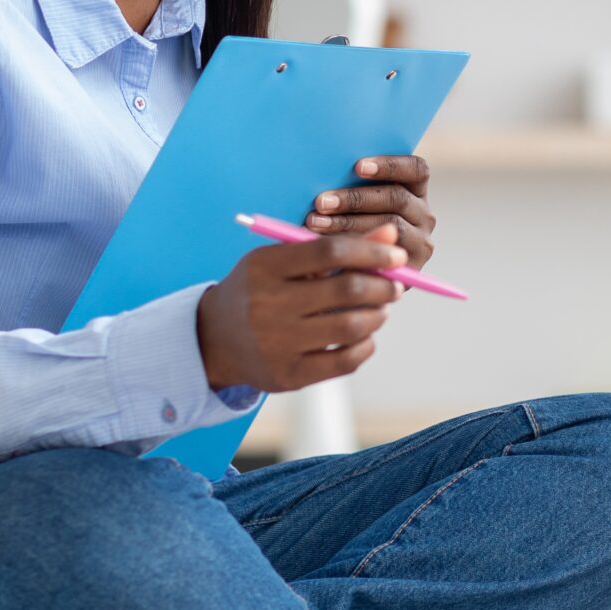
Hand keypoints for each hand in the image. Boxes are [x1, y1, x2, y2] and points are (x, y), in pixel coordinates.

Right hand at [197, 225, 406, 392]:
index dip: (372, 252)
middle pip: (345, 290)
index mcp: (265, 267)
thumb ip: (337, 246)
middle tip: (394, 285)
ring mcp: (277, 344)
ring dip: (377, 315)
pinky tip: (364, 336)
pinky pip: (345, 362)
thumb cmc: (260, 290)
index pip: (330, 252)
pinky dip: (366, 346)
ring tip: (380, 309)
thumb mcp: (285, 260)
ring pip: (351, 327)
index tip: (397, 256)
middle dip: (382, 286)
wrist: (213, 340)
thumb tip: (391, 233)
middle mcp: (268, 305)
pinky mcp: (288, 376)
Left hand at [306, 154, 435, 268]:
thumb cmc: (350, 225)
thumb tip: (326, 171)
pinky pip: (386, 253)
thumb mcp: (357, 202)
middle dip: (355, 198)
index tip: (358, 167)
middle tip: (321, 201)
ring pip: (392, 225)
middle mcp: (423, 215)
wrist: (357, 276)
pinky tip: (328, 246)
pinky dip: (355, 247)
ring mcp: (420, 242)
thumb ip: (353, 185)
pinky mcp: (413, 267)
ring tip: (316, 223)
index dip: (390, 165)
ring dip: (349, 223)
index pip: (416, 169)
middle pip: (397, 198)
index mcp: (415, 190)